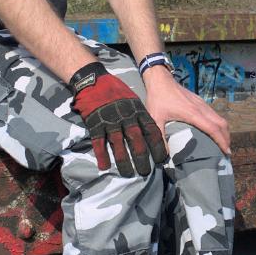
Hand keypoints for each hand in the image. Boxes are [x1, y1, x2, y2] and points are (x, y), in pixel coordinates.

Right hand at [67, 62, 168, 176]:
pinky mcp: (96, 123)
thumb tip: (150, 132)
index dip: (157, 146)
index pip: (152, 131)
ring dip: (124, 161)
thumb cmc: (116, 91)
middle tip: (145, 172)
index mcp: (137, 111)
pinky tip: (104, 166)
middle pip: (137, 141)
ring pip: (118, 145)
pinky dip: (102, 155)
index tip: (161, 159)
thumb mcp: (133, 100)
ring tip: (128, 174)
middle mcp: (126, 117)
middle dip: (142, 158)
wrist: (94, 81)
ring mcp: (110, 121)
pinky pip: (99, 142)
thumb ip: (140, 115)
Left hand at [141, 66, 231, 154]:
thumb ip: (159, 137)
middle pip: (221, 124)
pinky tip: (214, 131)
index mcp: (193, 113)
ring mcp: (202, 104)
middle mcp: (201, 108)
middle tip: (227, 151)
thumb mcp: (155, 118)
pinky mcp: (200, 101)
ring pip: (219, 118)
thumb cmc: (157, 98)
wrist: (160, 79)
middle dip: (227, 138)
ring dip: (224, 131)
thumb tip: (165, 154)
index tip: (226, 151)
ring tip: (223, 143)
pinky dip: (219, 124)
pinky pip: (214, 114)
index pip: (213, 129)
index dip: (221, 141)